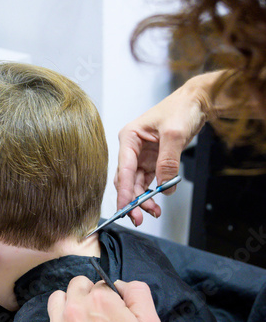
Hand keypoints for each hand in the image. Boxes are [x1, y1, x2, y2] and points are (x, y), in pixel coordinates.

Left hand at [40, 276, 163, 321]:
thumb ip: (138, 294)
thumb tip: (121, 285)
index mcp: (100, 300)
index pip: (103, 284)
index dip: (113, 298)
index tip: (117, 314)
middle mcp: (74, 309)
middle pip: (78, 285)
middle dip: (89, 294)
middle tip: (100, 316)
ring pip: (57, 299)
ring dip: (69, 303)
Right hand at [115, 73, 215, 224]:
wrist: (197, 103)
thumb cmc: (181, 109)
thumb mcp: (174, 134)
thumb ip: (167, 161)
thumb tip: (165, 186)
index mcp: (129, 137)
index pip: (124, 169)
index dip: (125, 191)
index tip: (125, 207)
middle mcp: (132, 148)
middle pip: (127, 180)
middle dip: (132, 200)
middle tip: (139, 217)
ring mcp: (142, 156)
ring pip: (137, 184)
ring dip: (143, 200)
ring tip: (153, 212)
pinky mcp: (153, 161)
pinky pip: (149, 182)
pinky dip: (153, 193)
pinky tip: (157, 203)